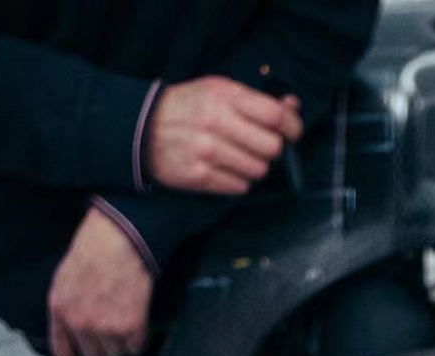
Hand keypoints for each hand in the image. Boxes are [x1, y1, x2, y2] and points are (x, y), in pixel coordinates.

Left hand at [48, 208, 154, 355]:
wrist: (121, 240)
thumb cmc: (94, 252)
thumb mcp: (64, 280)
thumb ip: (65, 310)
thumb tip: (72, 335)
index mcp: (60, 311)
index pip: (62, 353)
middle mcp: (80, 324)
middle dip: (102, 349)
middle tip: (111, 333)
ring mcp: (105, 328)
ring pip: (116, 355)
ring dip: (122, 343)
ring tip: (124, 320)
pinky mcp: (129, 327)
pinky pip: (135, 347)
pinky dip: (138, 338)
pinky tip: (136, 319)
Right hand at [146, 76, 302, 193]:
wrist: (142, 129)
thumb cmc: (189, 108)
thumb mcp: (218, 91)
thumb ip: (256, 100)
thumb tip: (293, 106)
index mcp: (225, 96)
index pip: (276, 115)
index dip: (292, 127)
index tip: (291, 133)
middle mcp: (216, 122)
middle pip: (272, 148)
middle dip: (270, 150)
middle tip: (257, 147)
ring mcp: (207, 150)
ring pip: (258, 170)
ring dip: (254, 168)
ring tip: (237, 158)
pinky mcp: (200, 176)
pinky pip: (239, 186)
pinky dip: (237, 181)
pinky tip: (224, 170)